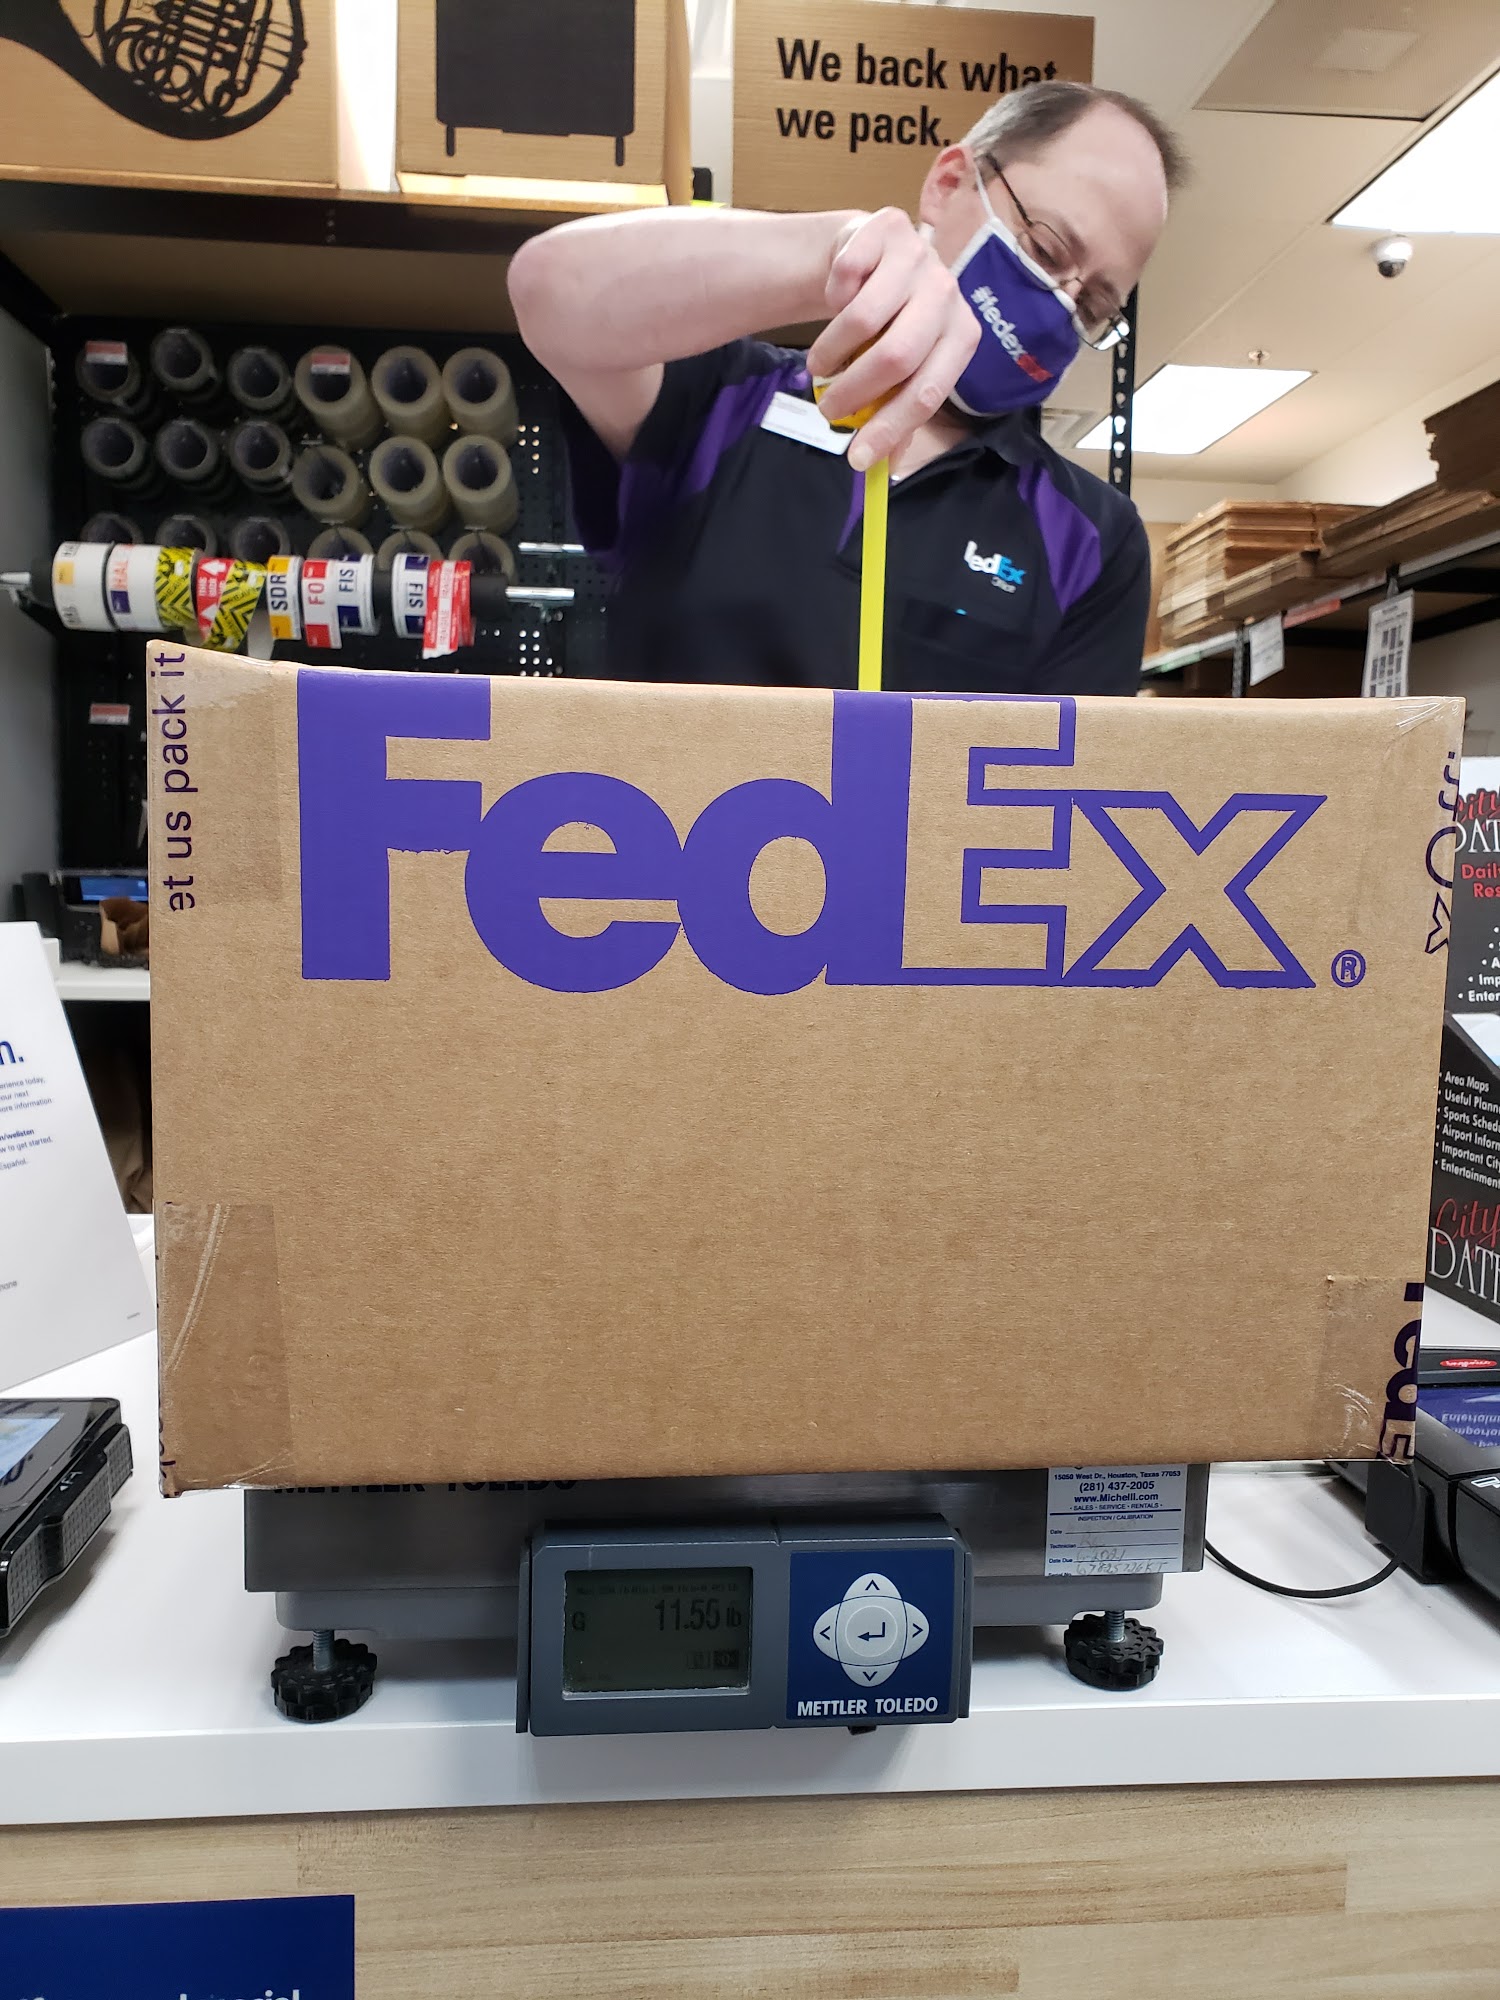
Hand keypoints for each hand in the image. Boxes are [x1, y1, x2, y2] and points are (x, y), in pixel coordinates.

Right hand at [808, 208, 979, 471]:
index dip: (890, 428)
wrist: (872, 257)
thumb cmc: (889, 323)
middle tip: (827, 409)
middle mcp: (948, 294)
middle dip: (853, 391)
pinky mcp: (887, 227)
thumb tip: (881, 467)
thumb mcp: (900, 369)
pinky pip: (844, 276)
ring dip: (830, 351)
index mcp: (961, 337)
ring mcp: (919, 257)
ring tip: (821, 365)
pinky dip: (829, 298)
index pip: (928, 391)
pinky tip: (836, 301)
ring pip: (862, 318)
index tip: (856, 459)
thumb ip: (896, 412)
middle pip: (896, 356)